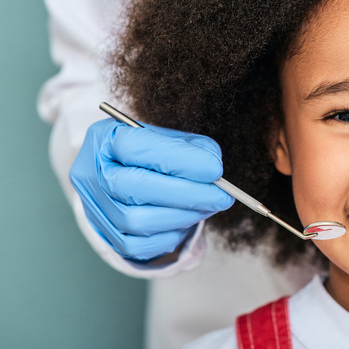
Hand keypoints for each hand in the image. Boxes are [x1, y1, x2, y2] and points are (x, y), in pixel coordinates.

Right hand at [70, 118, 234, 260]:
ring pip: (136, 221)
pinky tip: (186, 221)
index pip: (137, 147)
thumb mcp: (170, 137)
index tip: (215, 169)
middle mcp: (91, 174)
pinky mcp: (106, 235)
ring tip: (208, 206)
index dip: (180, 160)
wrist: (127, 173)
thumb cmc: (153, 152)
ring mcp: (94, 207)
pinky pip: (138, 245)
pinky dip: (170, 235)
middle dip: (186, 193)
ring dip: (182, 216)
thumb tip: (214, 171)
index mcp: (103, 139)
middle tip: (221, 196)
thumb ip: (193, 148)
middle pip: (134, 188)